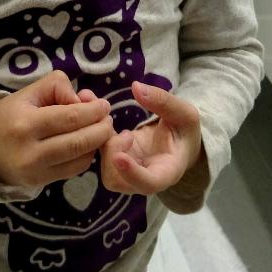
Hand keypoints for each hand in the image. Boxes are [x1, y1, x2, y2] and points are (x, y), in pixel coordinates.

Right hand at [0, 70, 113, 187]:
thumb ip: (57, 87)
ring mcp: (36, 171)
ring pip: (80, 159)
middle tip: (108, 118)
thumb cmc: (8, 116)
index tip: (104, 105)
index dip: (93, 111)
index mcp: (26, 124)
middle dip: (101, 129)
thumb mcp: (27, 93)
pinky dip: (86, 156)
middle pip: (79, 142)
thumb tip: (83, 100)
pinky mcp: (40, 183)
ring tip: (100, 129)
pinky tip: (87, 144)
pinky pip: (74, 170)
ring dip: (97, 144)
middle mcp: (31, 151)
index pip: (71, 118)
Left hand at [79, 81, 201, 195]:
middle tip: (126, 133)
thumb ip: (163, 101)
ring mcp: (126, 169)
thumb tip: (136, 87)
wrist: (179, 140)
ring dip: (101, 144)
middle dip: (113, 154)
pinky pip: (97, 148)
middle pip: (117, 180)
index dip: (132, 173)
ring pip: (103, 168)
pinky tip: (87, 99)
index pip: (148, 183)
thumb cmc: (185, 130)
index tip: (119, 157)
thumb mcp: (184, 113)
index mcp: (166, 172)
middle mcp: (143, 177)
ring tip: (110, 120)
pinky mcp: (114, 156)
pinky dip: (89, 127)